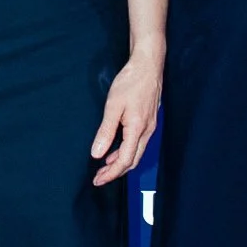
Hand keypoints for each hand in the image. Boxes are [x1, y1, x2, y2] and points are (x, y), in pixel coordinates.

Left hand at [92, 51, 161, 185]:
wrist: (148, 66)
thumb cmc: (131, 82)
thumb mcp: (113, 107)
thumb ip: (106, 132)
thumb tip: (97, 153)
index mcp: (137, 129)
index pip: (125, 160)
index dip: (111, 173)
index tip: (98, 180)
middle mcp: (147, 131)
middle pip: (133, 161)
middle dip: (115, 172)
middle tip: (99, 178)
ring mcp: (150, 127)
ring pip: (136, 153)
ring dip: (120, 162)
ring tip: (104, 167)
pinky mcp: (149, 121)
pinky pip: (138, 143)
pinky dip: (126, 151)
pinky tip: (115, 150)